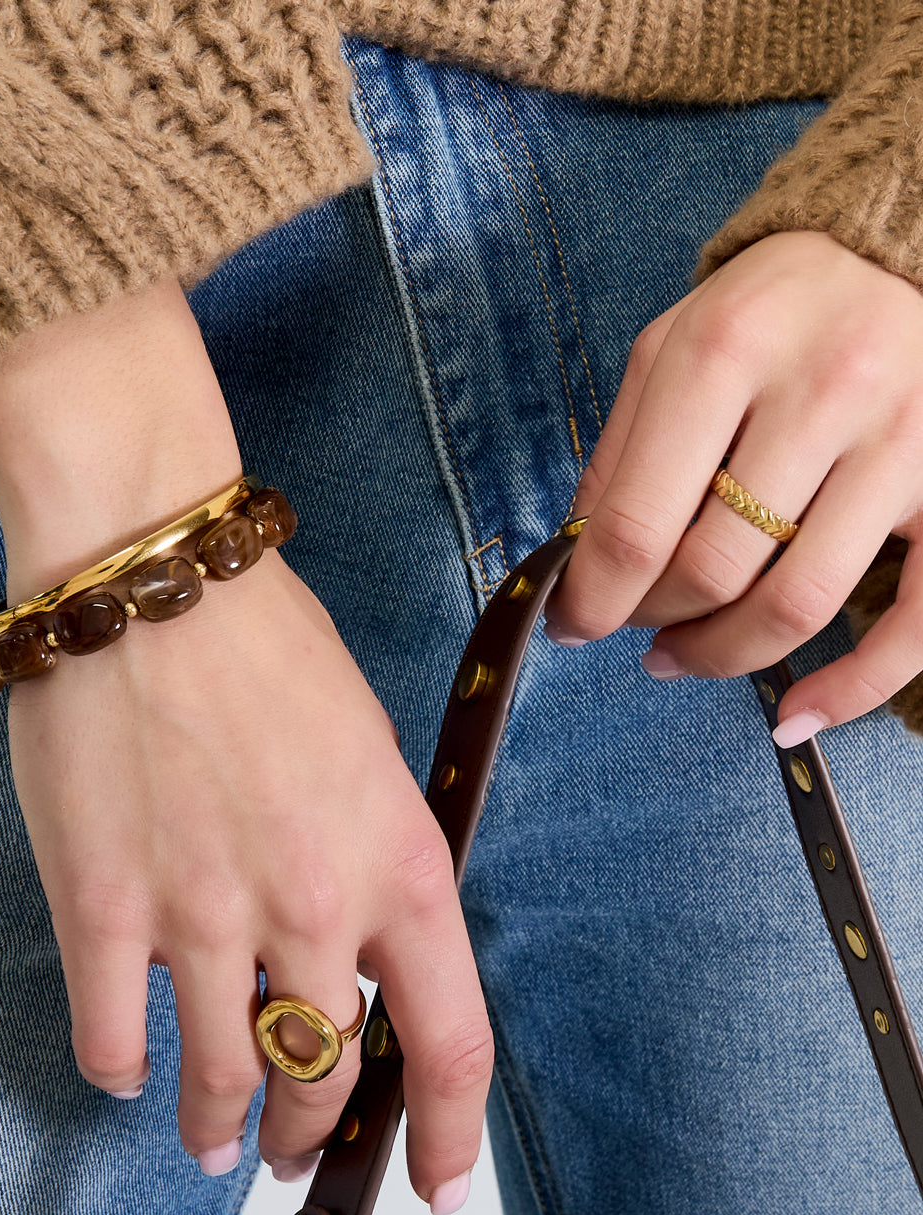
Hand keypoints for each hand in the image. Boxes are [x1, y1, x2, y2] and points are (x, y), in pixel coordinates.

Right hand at [0, 281, 492, 1209]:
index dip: (444, 1135)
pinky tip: (125, 1069)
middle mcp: (313, 909)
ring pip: (224, 1082)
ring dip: (220, 1131)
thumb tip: (353, 961)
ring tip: (214, 1144)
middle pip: (324, 1080)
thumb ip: (376, 871)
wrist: (154, 576)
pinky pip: (113, 1038)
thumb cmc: (270, 649)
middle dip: (312, 1138)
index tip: (433, 1186)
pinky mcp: (107, 908)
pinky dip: (120, 1069)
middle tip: (295, 1153)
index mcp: (400, 868)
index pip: (448, 1044)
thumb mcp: (372, 760)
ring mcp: (206, 916)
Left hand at [544, 231, 922, 744]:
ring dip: (723, 655)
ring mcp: (902, 446)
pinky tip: (794, 716)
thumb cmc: (776, 309)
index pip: (637, 522)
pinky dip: (849, 689)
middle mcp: (823, 393)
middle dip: (653, 619)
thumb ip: (620, 453)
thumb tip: (578, 569)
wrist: (902, 253)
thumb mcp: (674, 346)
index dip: (591, 599)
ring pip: (794, 606)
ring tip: (685, 653)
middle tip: (635, 624)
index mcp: (728, 350)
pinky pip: (911, 626)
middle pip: (711, 571)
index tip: (571, 624)